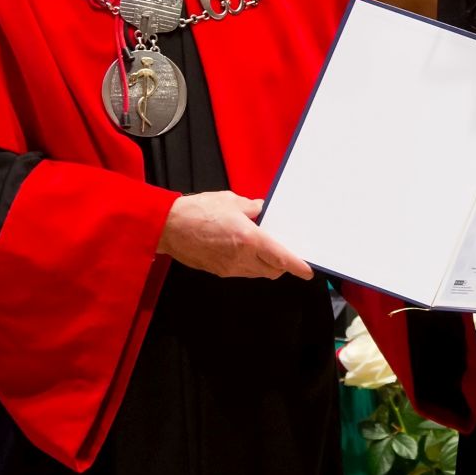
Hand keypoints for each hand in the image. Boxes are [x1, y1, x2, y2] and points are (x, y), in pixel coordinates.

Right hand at [158, 190, 313, 280]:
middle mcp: (242, 258)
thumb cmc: (197, 211)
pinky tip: (243, 251)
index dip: (297, 266)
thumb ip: (252, 208)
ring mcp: (230, 268)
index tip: (308, 271)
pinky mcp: (219, 271)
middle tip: (284, 253)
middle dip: (282, 265)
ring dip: (265, 266)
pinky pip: (242, 272)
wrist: (168, 227)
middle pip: (272, 270)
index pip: (281, 258)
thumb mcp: (230, 201)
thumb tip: (263, 210)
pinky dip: (249, 265)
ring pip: (258, 273)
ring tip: (263, 250)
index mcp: (249, 239)